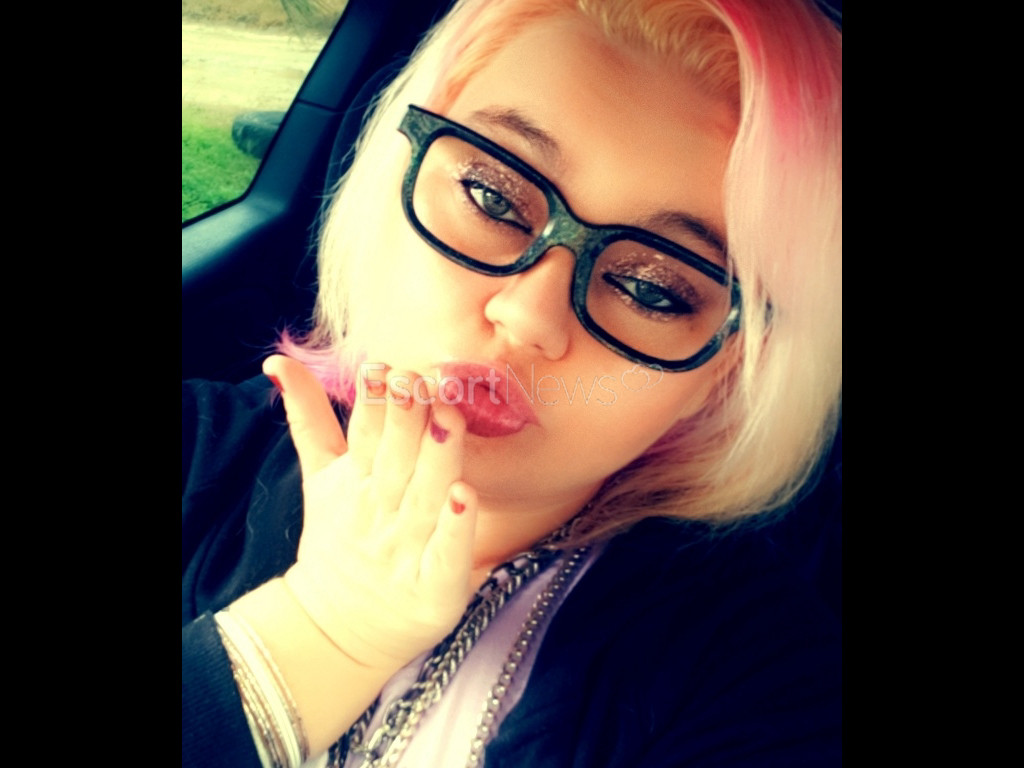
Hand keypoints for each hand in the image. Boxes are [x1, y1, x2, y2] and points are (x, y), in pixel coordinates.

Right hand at [263, 355, 477, 671]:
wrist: (338, 628)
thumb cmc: (342, 539)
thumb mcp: (321, 477)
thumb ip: (308, 417)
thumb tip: (278, 362)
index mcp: (356, 482)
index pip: (364, 437)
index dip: (373, 404)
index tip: (385, 367)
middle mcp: (382, 512)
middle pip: (395, 461)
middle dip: (404, 421)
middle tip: (417, 382)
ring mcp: (407, 549)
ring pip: (425, 497)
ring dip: (437, 459)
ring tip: (449, 419)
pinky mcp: (434, 586)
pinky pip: (446, 554)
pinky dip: (455, 528)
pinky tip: (466, 496)